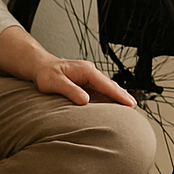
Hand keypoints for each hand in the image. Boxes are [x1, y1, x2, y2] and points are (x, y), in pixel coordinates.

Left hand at [0, 26, 135, 105]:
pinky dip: (109, 94)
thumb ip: (70, 91)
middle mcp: (90, 72)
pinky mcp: (86, 81)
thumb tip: (85, 100)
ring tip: (129, 105)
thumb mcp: (54, 83)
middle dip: (122, 95)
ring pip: (107, 86)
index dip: (118, 94)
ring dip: (117, 95)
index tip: (129, 103)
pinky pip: (101, 88)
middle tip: (134, 106)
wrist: (39, 66)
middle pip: (110, 84)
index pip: (106, 84)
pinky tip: (114, 102)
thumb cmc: (45, 74)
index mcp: (85, 71)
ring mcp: (88, 76)